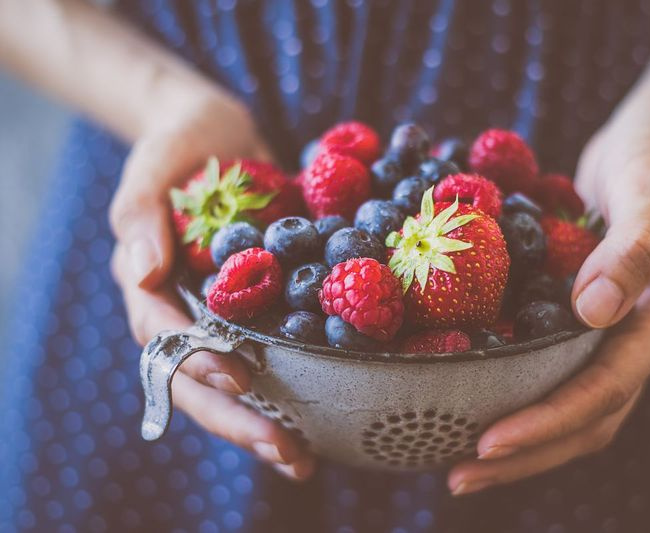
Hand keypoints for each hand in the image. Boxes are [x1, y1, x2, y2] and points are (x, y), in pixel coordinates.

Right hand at [109, 94, 314, 480]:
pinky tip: (331, 411)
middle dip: (239, 420)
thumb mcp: (158, 160)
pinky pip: (274, 354)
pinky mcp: (260, 310)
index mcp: (150, 286)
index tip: (240, 379)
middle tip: (287, 453)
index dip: (197, 362)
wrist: (222, 135)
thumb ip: (141, 213)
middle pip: (199, 381)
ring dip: (268, 422)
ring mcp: (221, 317)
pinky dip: (296, 386)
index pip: (164, 338)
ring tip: (305, 459)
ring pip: (236, 382)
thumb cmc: (183, 140)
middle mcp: (183, 312)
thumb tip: (141, 271)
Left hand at [448, 90, 649, 494]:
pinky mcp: (584, 313)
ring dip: (520, 436)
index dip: (547, 422)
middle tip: (457, 474)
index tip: (487, 444)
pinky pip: (552, 366)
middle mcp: (635, 334)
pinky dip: (516, 390)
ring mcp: (612, 328)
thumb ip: (632, 247)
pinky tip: (472, 393)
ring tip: (457, 459)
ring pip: (569, 402)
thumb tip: (596, 312)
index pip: (604, 390)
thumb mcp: (648, 187)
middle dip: (526, 452)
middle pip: (585, 418)